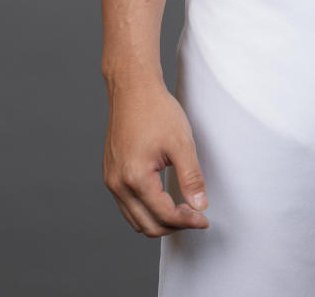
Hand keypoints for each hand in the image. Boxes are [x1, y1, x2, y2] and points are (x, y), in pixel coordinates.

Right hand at [102, 80, 208, 237]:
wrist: (132, 88)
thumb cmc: (156, 110)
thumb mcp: (181, 143)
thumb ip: (191, 177)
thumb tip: (199, 206)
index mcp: (135, 178)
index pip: (164, 215)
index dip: (187, 221)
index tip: (204, 219)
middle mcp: (118, 184)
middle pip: (147, 225)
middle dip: (173, 226)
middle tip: (195, 215)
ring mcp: (111, 180)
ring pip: (135, 219)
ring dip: (158, 220)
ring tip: (181, 209)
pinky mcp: (110, 174)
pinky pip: (127, 205)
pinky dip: (145, 209)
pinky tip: (163, 197)